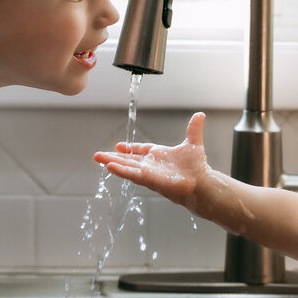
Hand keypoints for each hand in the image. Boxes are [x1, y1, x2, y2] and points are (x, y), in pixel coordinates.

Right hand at [94, 112, 211, 206]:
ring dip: (112, 162)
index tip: (118, 146)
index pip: (141, 151)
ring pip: (126, 166)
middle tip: (98, 155)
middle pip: (128, 160)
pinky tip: (109, 166)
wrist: (200, 182)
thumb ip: (193, 129)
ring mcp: (148, 172)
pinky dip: (120, 170)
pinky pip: (131, 174)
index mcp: (159, 155)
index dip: (130, 149)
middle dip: (113, 157)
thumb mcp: (193, 143)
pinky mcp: (147, 179)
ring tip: (98, 158)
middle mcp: (151, 164)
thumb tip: (200, 115)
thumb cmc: (197, 167)